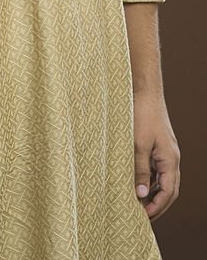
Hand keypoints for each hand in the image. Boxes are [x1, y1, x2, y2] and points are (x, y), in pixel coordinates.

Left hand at [132, 91, 179, 219]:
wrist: (143, 91)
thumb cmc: (142, 115)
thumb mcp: (138, 145)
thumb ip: (140, 171)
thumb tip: (142, 195)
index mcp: (170, 159)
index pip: (169, 191)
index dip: (158, 206)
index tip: (144, 217)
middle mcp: (171, 158)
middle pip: (169, 189)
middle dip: (158, 204)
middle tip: (142, 216)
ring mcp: (165, 151)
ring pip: (163, 179)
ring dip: (153, 192)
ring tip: (138, 203)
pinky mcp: (157, 145)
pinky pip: (156, 168)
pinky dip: (149, 179)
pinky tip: (137, 183)